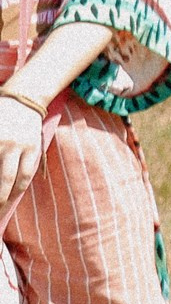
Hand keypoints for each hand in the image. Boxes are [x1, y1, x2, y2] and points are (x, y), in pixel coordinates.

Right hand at [0, 95, 41, 216]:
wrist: (21, 98)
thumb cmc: (28, 125)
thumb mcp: (35, 143)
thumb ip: (28, 162)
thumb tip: (17, 187)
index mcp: (30, 148)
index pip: (23, 177)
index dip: (14, 193)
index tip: (7, 205)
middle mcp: (14, 145)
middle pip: (6, 177)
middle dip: (0, 196)